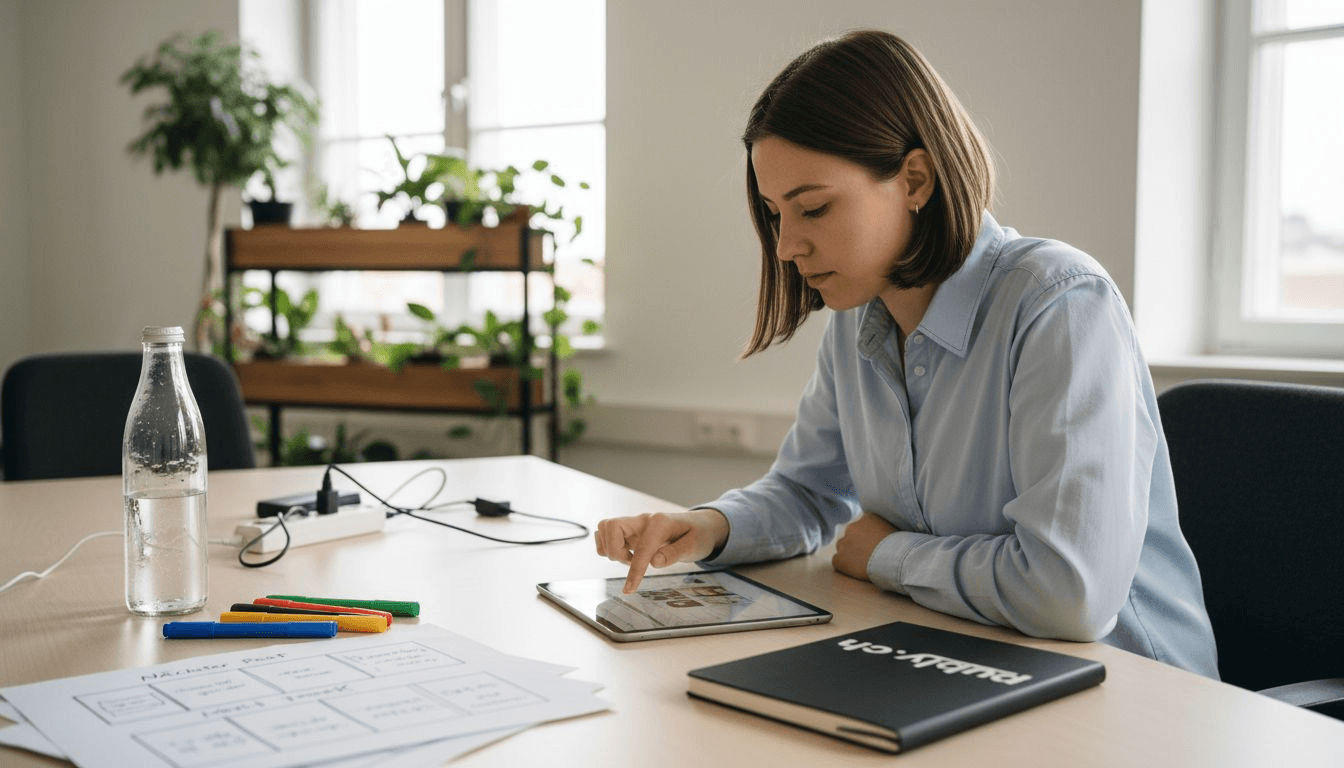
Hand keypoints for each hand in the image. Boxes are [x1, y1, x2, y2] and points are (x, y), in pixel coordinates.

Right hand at [595, 509, 728, 593]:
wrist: (700, 526)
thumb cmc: (698, 535)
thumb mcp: (695, 546)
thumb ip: (675, 553)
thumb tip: (655, 562)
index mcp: (660, 523)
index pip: (641, 547)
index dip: (634, 570)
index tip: (629, 590)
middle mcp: (643, 520)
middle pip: (610, 526)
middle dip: (615, 551)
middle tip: (631, 562)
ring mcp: (635, 524)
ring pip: (605, 529)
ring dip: (611, 549)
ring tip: (631, 559)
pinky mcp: (630, 531)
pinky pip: (607, 535)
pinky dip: (611, 547)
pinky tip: (628, 555)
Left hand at [832, 512, 897, 580]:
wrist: (897, 561)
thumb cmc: (901, 547)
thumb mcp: (894, 529)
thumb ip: (882, 528)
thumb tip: (880, 534)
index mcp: (866, 518)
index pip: (861, 526)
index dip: (867, 537)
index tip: (873, 544)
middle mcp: (852, 527)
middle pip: (850, 535)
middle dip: (857, 544)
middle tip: (868, 555)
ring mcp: (844, 543)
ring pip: (842, 547)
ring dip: (849, 554)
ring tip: (862, 563)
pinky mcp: (839, 559)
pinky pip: (837, 561)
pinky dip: (844, 566)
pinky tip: (855, 570)